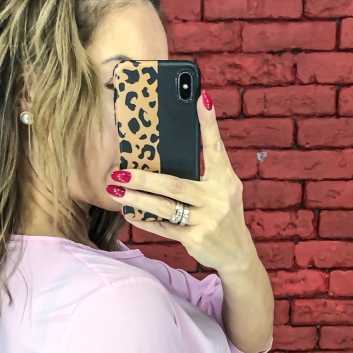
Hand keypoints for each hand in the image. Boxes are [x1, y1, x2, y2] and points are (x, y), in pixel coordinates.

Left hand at [104, 90, 257, 275]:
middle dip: (144, 179)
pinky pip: (164, 228)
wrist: (237, 254)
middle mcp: (218, 198)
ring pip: (164, 207)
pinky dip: (145, 221)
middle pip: (174, 184)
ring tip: (115, 192)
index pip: (215, 148)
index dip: (209, 123)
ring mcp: (207, 220)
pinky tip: (129, 213)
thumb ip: (204, 174)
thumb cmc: (223, 215)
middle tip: (120, 172)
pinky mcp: (196, 239)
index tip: (201, 98)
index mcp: (225, 180)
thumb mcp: (223, 191)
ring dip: (136, 199)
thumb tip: (168, 153)